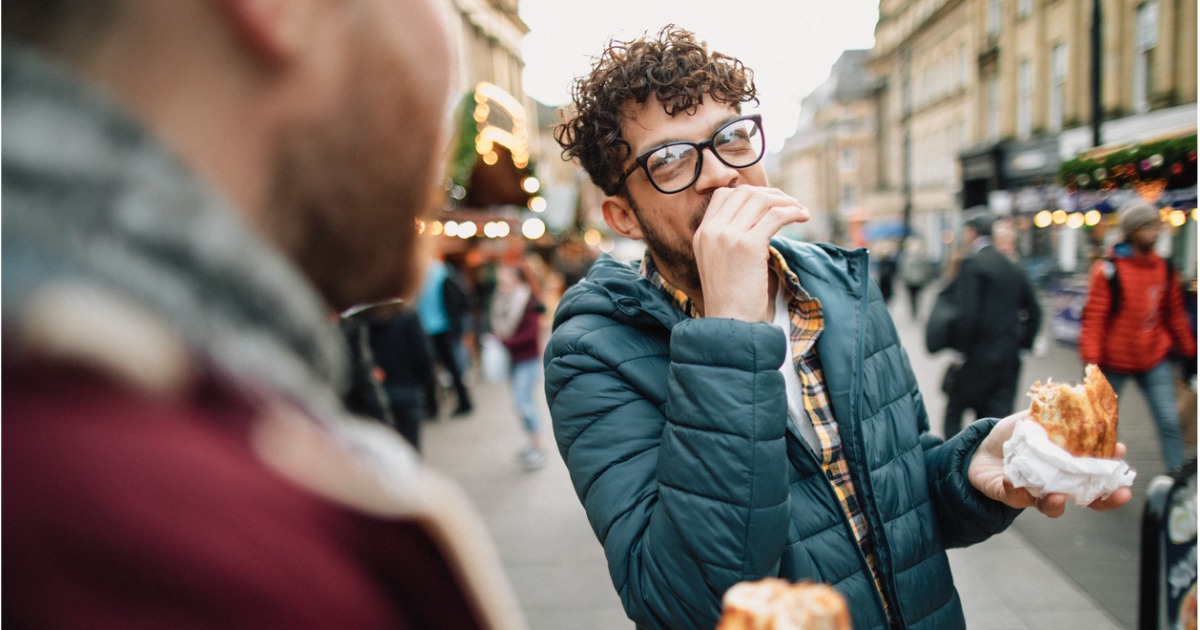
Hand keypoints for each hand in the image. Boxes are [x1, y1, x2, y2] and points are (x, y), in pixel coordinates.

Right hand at [693, 186, 808, 321]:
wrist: (730, 322)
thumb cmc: (732, 298)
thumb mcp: (721, 262)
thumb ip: (730, 239)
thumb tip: (760, 219)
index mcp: (702, 233)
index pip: (723, 195)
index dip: (749, 193)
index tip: (769, 202)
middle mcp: (712, 230)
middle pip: (744, 193)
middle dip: (771, 194)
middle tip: (789, 204)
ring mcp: (728, 236)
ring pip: (761, 201)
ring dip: (786, 201)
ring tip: (800, 210)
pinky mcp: (748, 246)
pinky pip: (775, 215)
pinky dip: (793, 211)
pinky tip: (804, 216)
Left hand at [967, 412, 1132, 517]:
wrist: (981, 447)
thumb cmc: (1015, 436)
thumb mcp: (1036, 420)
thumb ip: (1056, 416)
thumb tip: (1078, 403)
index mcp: (1068, 468)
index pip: (1098, 477)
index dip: (1114, 476)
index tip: (1125, 465)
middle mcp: (1057, 484)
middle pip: (1087, 499)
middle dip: (1105, 499)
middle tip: (1120, 494)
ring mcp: (1035, 492)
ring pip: (1051, 506)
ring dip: (1056, 503)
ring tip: (1058, 496)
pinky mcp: (1010, 495)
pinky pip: (1015, 498)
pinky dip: (1015, 490)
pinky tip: (1010, 479)